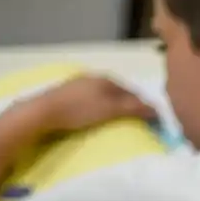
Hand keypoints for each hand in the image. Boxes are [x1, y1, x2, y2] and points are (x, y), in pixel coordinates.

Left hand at [26, 75, 156, 134]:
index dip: (144, 106)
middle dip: (130, 105)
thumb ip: (134, 109)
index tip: (152, 120)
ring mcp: (80, 84)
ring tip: (119, 121)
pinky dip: (102, 107)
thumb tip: (156, 110)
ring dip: (116, 106)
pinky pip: (93, 99)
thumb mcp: (111, 110)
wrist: (43, 112)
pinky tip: (99, 117)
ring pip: (105, 95)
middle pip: (119, 92)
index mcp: (107, 79)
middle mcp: (94, 77)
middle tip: (138, 122)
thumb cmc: (79, 111)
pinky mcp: (68, 93)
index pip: (133, 92)